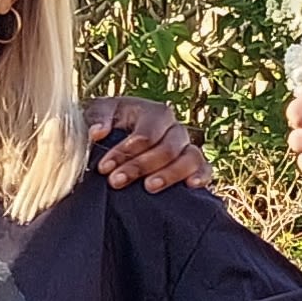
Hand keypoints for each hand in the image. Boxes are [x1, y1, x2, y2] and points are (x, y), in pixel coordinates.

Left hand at [84, 95, 211, 193]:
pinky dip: (201, 176)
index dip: (126, 151)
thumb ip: (97, 118)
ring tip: (149, 187)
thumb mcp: (96, 114)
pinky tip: (190, 186)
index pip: (147, 133)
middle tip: (116, 181)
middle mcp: (173, 129)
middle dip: (140, 166)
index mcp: (153, 113)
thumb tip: (98, 132)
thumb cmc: (106, 125)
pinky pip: (205, 168)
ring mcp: (186, 147)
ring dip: (169, 174)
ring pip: (190, 157)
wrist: (112, 141)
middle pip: (167, 147)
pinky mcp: (193, 165)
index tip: (104, 167)